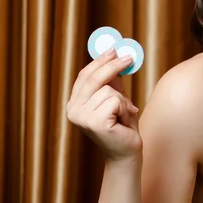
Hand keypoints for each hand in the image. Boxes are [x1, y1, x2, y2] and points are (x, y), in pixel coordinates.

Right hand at [66, 48, 142, 162]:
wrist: (127, 153)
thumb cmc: (122, 127)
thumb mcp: (116, 99)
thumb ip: (112, 82)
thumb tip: (115, 56)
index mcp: (75, 104)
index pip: (84, 76)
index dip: (99, 61)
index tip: (114, 49)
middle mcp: (73, 110)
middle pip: (94, 78)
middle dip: (113, 65)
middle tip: (129, 57)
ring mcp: (81, 117)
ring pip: (109, 90)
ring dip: (123, 101)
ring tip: (124, 115)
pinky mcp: (94, 122)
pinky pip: (115, 101)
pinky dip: (125, 109)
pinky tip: (124, 122)